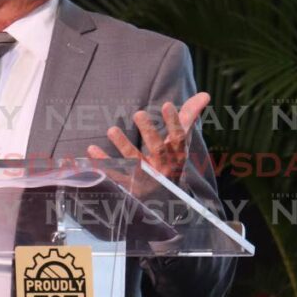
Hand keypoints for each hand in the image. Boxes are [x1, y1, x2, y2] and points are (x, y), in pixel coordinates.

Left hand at [87, 91, 209, 181]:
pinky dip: (103, 163)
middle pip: (158, 150)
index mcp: (176, 157)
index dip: (174, 122)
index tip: (167, 104)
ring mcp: (145, 180)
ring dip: (123, 146)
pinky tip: (91, 149)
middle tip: (138, 113)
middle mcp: (163, 169)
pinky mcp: (128, 189)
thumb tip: (205, 94)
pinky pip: (114, 175)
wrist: (162, 202)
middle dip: (149, 132)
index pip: (178, 139)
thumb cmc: (169, 163)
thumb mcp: (179, 144)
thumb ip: (188, 118)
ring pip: (135, 163)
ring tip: (111, 129)